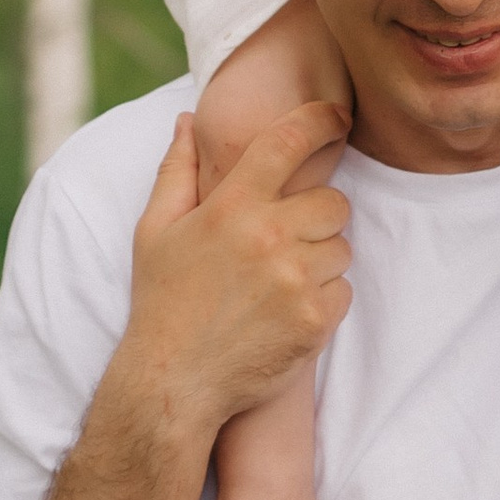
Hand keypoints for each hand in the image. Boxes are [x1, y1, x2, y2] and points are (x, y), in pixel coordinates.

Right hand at [126, 100, 352, 434]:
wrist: (174, 382)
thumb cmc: (162, 302)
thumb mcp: (155, 230)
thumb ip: (177, 169)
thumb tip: (188, 120)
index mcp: (232, 206)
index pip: (289, 141)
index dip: (320, 120)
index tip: (337, 117)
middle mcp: (269, 237)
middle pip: (334, 201)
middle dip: (319, 214)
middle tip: (288, 237)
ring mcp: (296, 280)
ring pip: (341, 247)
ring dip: (321, 258)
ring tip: (281, 280)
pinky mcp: (315, 320)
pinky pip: (343, 290)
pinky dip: (324, 297)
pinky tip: (287, 310)